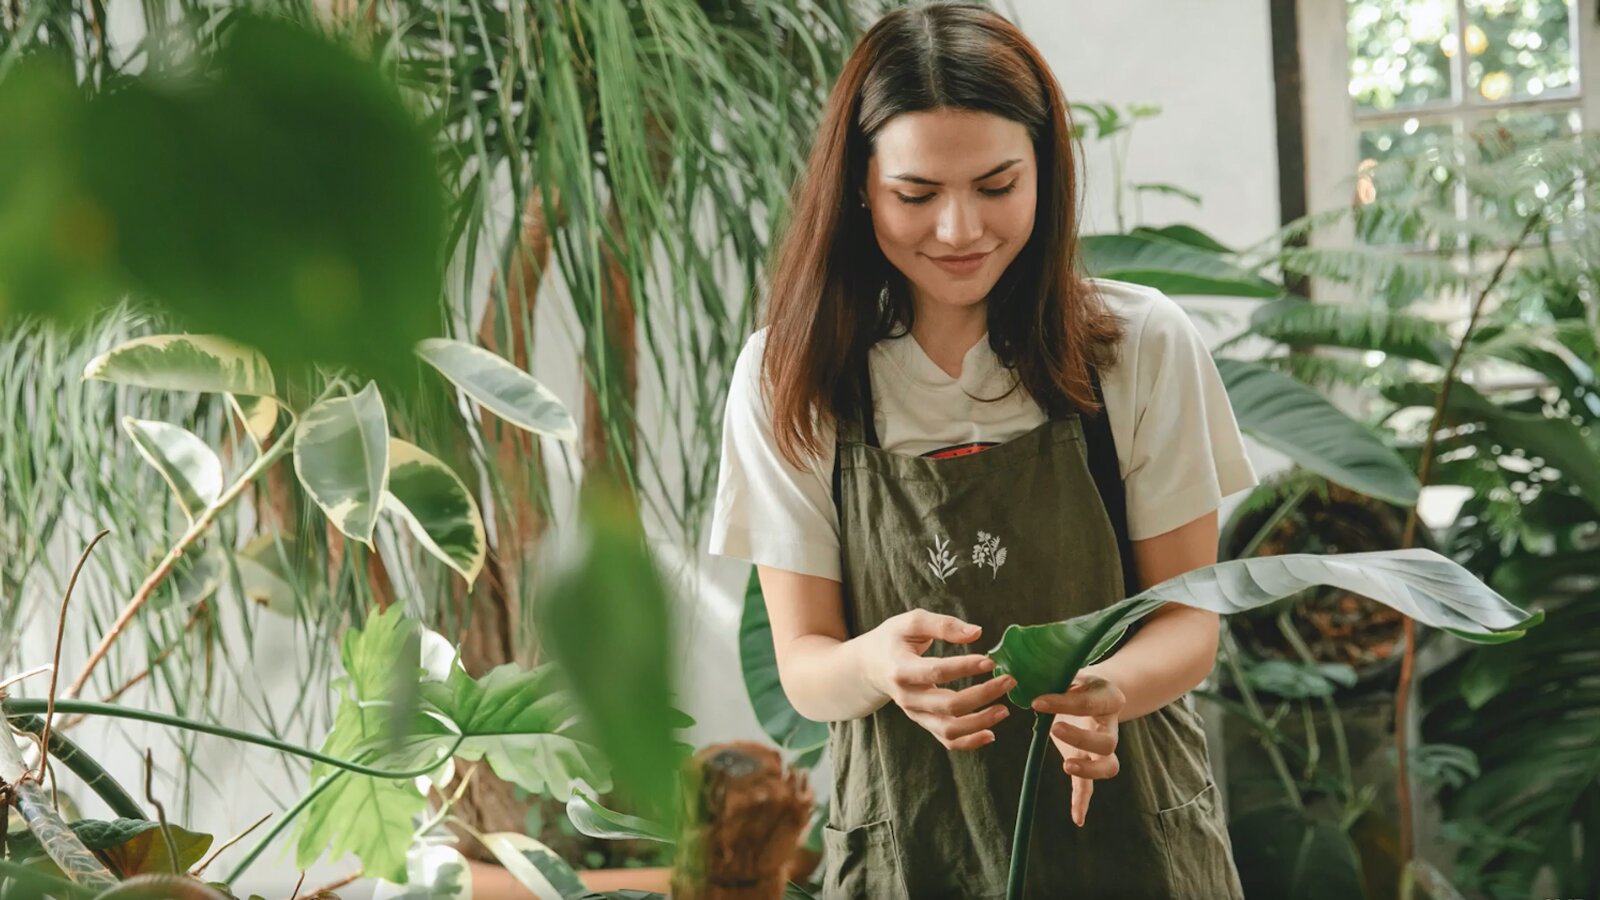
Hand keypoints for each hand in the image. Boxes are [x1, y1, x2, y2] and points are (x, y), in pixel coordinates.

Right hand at [862, 609, 1015, 750]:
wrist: (869, 667)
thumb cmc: (893, 640)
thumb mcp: (911, 622)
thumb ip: (943, 625)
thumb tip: (977, 633)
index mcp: (901, 669)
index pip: (937, 671)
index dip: (965, 667)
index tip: (990, 661)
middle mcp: (907, 697)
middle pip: (948, 705)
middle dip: (983, 695)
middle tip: (1008, 680)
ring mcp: (915, 714)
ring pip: (949, 729)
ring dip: (980, 722)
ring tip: (1004, 709)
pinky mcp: (923, 722)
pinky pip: (947, 740)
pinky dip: (970, 741)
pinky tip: (991, 733)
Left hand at [1031, 671, 1124, 825]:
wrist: (1094, 688)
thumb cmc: (1074, 677)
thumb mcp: (1067, 669)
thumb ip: (1049, 670)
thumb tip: (1013, 668)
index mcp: (1108, 696)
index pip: (1089, 702)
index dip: (1064, 702)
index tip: (1037, 702)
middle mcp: (1111, 724)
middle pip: (1107, 740)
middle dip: (1081, 738)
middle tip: (1055, 729)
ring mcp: (1103, 746)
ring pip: (1108, 764)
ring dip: (1089, 769)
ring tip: (1066, 765)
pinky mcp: (1089, 761)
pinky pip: (1090, 785)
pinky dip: (1083, 801)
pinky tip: (1076, 818)